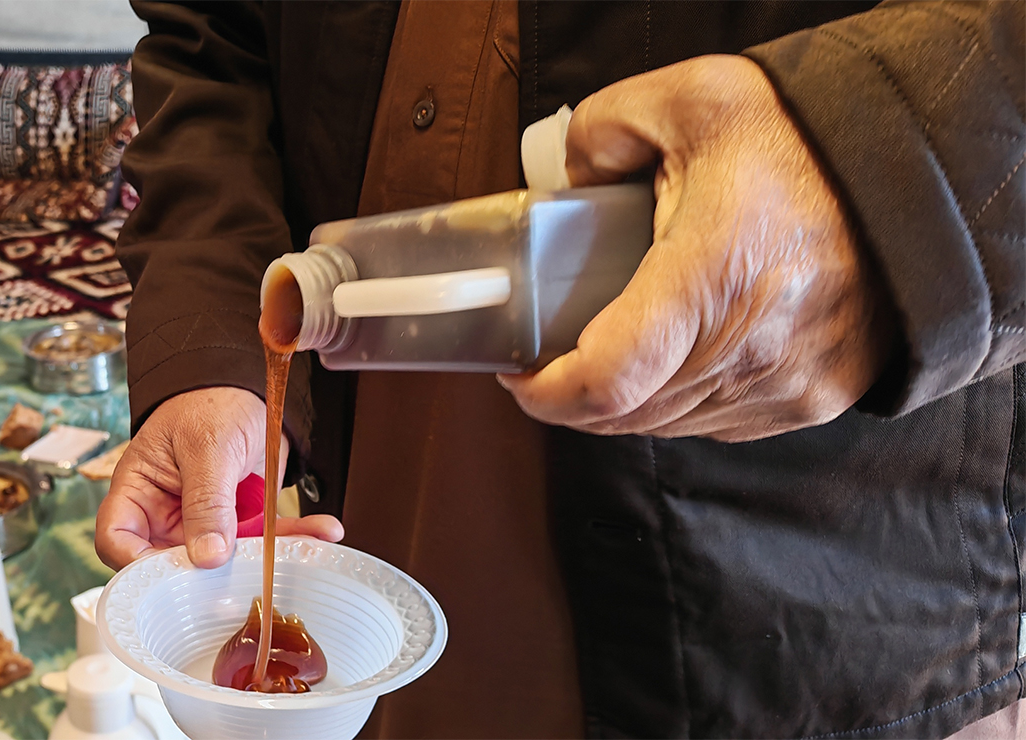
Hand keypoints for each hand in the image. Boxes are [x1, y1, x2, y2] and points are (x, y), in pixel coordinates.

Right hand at [96, 387, 343, 569]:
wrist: (249, 386)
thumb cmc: (208, 400)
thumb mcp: (206, 446)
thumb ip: (205, 501)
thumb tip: (206, 557)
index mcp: (137, 489)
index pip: (116, 538)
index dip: (133, 563)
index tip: (170, 575)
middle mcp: (163, 512)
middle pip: (168, 563)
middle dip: (209, 576)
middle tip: (246, 574)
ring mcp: (200, 521)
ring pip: (224, 560)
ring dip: (265, 557)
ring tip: (308, 545)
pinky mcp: (237, 521)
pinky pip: (259, 540)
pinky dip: (290, 537)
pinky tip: (323, 530)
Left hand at [498, 55, 895, 442]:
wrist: (921, 173)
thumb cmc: (806, 140)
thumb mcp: (692, 97)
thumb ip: (602, 129)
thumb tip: (566, 181)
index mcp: (713, 278)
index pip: (605, 381)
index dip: (545, 393)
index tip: (517, 371)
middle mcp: (753, 347)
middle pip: (627, 413)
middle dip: (573, 393)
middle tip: (548, 355)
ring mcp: (789, 383)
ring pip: (669, 426)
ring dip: (625, 402)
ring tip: (606, 349)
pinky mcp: (815, 397)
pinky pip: (718, 424)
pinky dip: (678, 403)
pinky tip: (669, 359)